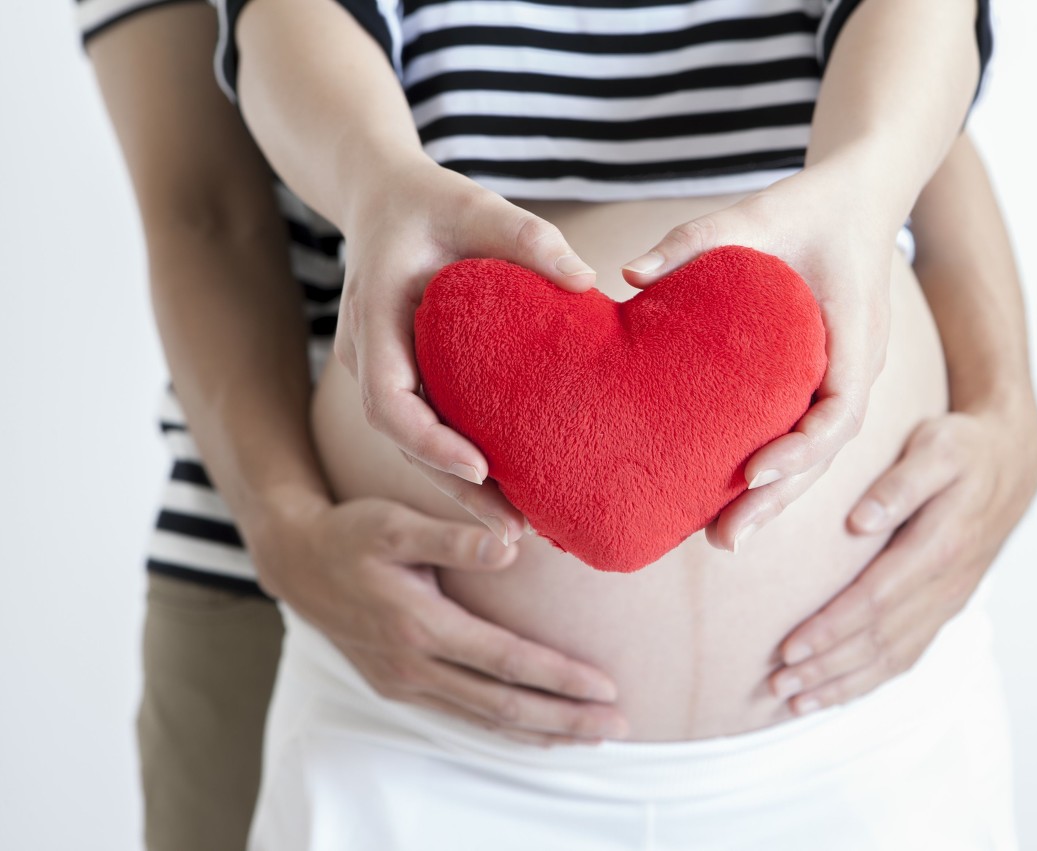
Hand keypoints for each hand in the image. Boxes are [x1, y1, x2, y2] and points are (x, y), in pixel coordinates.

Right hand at [246, 491, 628, 745]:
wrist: (296, 562)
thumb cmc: (350, 534)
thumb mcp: (394, 523)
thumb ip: (453, 536)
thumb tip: (511, 545)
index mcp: (419, 625)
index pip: (505, 661)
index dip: (557, 677)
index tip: (604, 686)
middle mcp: (414, 665)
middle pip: (502, 706)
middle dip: (564, 719)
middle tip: (618, 726)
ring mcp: (404, 682)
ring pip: (483, 720)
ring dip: (540, 731)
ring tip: (590, 736)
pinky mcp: (398, 686)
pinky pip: (462, 716)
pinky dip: (504, 728)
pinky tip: (535, 731)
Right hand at [335, 163, 597, 544]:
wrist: (382, 195)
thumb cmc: (430, 199)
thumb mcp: (475, 203)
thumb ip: (527, 237)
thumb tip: (586, 283)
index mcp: (373, 315)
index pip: (385, 397)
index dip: (427, 440)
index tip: (478, 468)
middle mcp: (366, 352)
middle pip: (401, 438)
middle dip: (452, 487)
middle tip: (514, 528)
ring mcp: (378, 367)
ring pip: (411, 443)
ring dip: (458, 487)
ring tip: (518, 527)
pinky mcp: (401, 375)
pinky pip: (425, 425)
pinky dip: (459, 459)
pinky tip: (507, 486)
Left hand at [620, 165, 898, 551]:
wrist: (860, 197)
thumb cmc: (812, 205)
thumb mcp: (757, 212)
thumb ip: (697, 238)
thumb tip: (629, 275)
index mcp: (857, 335)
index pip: (840, 409)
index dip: (801, 450)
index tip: (753, 473)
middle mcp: (858, 367)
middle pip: (825, 452)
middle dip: (778, 499)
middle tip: (725, 539)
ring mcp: (845, 377)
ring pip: (815, 453)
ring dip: (774, 498)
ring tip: (722, 537)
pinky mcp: (824, 379)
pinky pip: (801, 432)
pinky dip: (773, 469)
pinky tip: (729, 495)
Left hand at [766, 404, 1036, 714]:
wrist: (1013, 463)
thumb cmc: (962, 449)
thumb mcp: (938, 448)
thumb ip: (900, 483)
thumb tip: (860, 521)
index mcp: (942, 545)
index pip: (877, 598)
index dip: (832, 628)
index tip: (790, 648)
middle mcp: (948, 584)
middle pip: (880, 639)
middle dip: (826, 666)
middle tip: (777, 685)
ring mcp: (948, 602)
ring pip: (893, 658)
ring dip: (842, 683)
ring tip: (794, 702)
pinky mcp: (945, 610)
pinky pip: (907, 657)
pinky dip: (868, 681)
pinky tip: (834, 695)